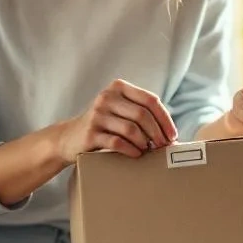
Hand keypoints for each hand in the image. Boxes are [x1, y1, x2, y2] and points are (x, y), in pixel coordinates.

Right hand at [55, 79, 178, 162]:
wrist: (70, 138)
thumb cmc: (103, 125)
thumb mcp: (119, 110)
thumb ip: (141, 112)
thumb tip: (170, 133)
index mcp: (118, 87)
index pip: (150, 100)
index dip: (165, 119)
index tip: (172, 135)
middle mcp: (106, 97)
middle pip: (142, 115)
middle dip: (157, 133)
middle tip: (163, 147)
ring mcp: (97, 115)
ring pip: (131, 129)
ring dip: (145, 143)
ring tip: (149, 150)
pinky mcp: (90, 134)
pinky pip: (117, 143)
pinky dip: (131, 150)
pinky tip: (136, 154)